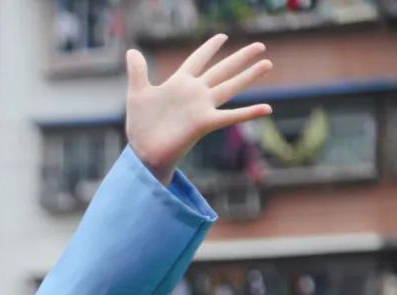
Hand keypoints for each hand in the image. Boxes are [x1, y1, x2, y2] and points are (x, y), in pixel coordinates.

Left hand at [126, 35, 272, 184]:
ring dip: (248, 76)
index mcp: (179, 84)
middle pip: (221, 70)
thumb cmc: (140, 126)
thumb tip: (132, 50)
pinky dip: (248, 113)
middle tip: (260, 45)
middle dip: (239, 58)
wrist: (143, 152)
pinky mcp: (204, 123)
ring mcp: (201, 107)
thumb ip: (138, 71)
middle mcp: (194, 93)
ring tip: (268, 63)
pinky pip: (230, 117)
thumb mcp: (137, 94)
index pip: (197, 60)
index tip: (223, 37)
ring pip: (230, 87)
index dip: (209, 48)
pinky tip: (267, 108)